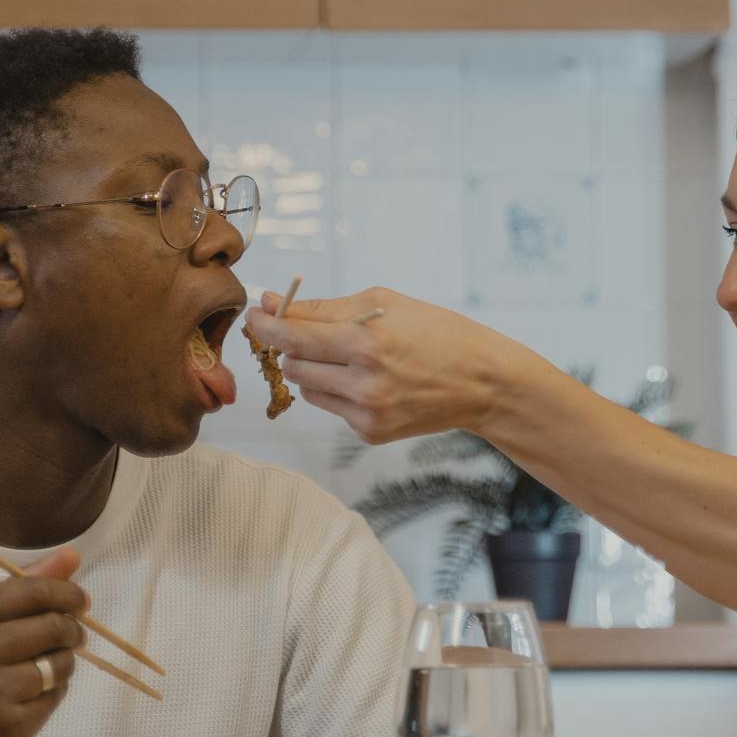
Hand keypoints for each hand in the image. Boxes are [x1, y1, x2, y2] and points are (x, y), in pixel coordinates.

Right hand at [0, 548, 86, 736]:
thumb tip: (72, 557)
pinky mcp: (5, 728)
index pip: (32, 592)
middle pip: (53, 627)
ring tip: (43, 669)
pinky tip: (27, 697)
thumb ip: (14, 589)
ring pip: (60, 665)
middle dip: (71, 629)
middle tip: (71, 635)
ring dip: (62, 664)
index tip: (79, 600)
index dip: (66, 594)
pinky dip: (50, 695)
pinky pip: (54, 698)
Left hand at [240, 287, 525, 444]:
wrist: (482, 382)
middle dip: (292, 344)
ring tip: (346, 355)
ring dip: (312, 368)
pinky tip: (366, 380)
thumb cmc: (437, 332)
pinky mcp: (370, 432)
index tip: (254, 313)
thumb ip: (324, 307)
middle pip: (292, 363)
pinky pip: (329, 406)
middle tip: (306, 330)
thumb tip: (272, 304)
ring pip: (305, 387)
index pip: (292, 334)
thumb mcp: (385, 303)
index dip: (265, 323)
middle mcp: (363, 382)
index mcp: (366, 342)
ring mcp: (366, 413)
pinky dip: (336, 389)